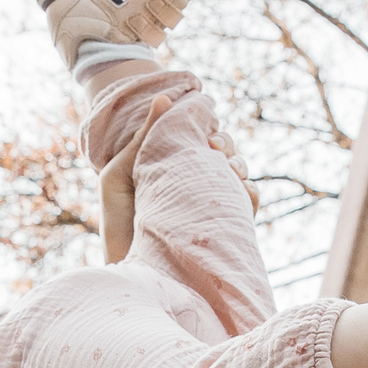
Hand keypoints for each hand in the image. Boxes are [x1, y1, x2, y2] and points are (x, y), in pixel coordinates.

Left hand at [100, 96, 255, 264]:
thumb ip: (143, 137)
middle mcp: (195, 182)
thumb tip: (164, 98)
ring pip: (240, 172)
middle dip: (224, 143)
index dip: (205, 127)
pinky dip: (250, 191)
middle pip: (223, 150)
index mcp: (171, 164)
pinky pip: (250, 202)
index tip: (202, 129)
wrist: (131, 269)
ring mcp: (212, 204)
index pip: (198, 136)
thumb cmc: (117, 224)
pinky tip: (238, 189)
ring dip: (238, 164)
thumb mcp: (120, 173)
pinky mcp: (226, 228)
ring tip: (225, 168)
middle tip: (214, 146)